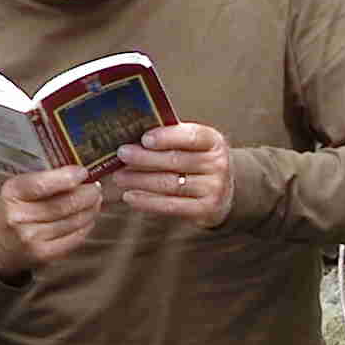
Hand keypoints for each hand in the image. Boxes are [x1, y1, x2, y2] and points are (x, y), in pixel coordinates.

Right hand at [0, 162, 103, 277]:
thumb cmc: (12, 209)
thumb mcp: (18, 189)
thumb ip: (44, 181)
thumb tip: (80, 173)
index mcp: (11, 193)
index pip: (42, 185)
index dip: (67, 178)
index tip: (83, 172)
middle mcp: (18, 217)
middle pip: (64, 204)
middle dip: (87, 195)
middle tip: (96, 188)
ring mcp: (30, 238)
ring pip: (73, 222)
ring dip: (90, 210)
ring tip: (95, 201)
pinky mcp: (42, 254)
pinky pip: (74, 239)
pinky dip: (86, 227)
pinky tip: (88, 219)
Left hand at [109, 123, 230, 227]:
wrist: (224, 191)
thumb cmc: (196, 161)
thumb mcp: (192, 145)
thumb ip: (169, 137)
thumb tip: (131, 135)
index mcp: (213, 141)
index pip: (191, 136)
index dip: (167, 137)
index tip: (144, 139)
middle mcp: (218, 164)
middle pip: (176, 160)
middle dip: (145, 158)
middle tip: (122, 155)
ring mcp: (214, 188)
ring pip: (171, 183)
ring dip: (140, 180)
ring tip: (119, 177)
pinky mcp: (206, 209)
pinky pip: (172, 205)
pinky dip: (148, 202)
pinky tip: (130, 197)